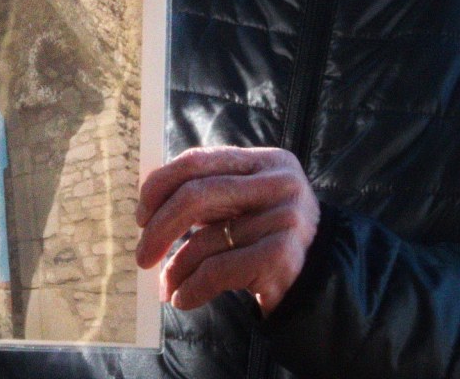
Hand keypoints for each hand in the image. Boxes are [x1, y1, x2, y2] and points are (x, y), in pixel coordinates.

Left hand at [135, 146, 319, 315]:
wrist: (318, 282)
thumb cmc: (266, 236)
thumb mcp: (242, 204)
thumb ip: (206, 194)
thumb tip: (148, 209)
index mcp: (266, 160)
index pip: (199, 160)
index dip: (161, 184)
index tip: (141, 212)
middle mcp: (280, 183)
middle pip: (199, 195)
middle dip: (160, 226)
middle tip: (141, 253)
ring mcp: (285, 219)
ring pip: (207, 239)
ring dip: (176, 267)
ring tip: (166, 285)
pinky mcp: (282, 257)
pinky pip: (219, 270)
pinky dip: (192, 287)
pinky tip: (183, 298)